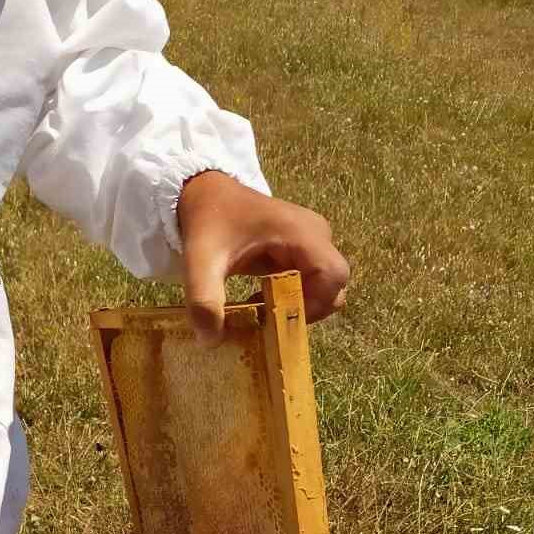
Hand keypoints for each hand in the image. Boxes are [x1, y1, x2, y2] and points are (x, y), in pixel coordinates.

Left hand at [177, 171, 348, 345]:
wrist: (204, 192)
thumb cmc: (208, 220)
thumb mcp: (200, 260)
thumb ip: (204, 300)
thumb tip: (210, 342)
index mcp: (300, 232)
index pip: (333, 276)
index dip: (314, 305)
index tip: (280, 317)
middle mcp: (315, 234)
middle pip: (334, 286)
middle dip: (307, 310)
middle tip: (272, 319)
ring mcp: (312, 241)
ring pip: (325, 287)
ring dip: (299, 306)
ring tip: (264, 309)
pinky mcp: (304, 249)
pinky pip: (313, 282)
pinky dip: (293, 298)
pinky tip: (263, 299)